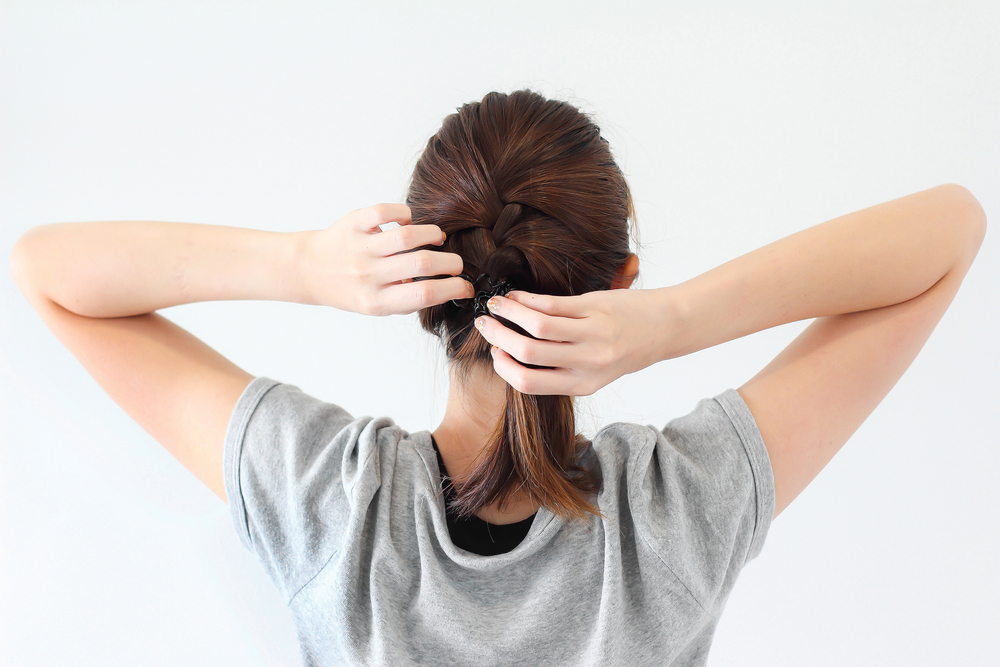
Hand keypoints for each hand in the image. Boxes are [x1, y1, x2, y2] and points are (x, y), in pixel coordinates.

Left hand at [301, 203, 473, 314]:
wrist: (309, 271)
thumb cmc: (350, 290)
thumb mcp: (376, 305)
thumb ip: (406, 299)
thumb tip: (444, 285)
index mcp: (375, 301)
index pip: (423, 294)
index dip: (452, 288)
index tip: (466, 286)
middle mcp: (367, 275)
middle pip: (421, 264)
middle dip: (450, 262)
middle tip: (456, 263)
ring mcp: (359, 248)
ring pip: (406, 236)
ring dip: (431, 234)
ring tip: (438, 238)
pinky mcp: (352, 224)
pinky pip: (384, 212)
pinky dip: (404, 214)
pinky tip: (408, 222)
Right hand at [474, 288, 671, 395]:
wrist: (665, 326)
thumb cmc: (625, 348)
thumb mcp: (595, 371)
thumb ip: (560, 368)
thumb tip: (512, 356)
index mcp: (584, 385)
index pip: (528, 383)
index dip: (504, 367)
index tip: (495, 352)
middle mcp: (588, 363)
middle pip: (527, 353)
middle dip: (498, 336)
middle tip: (484, 324)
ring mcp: (592, 334)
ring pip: (536, 326)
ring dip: (507, 313)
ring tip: (495, 304)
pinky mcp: (595, 308)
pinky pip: (551, 304)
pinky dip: (527, 299)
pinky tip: (517, 296)